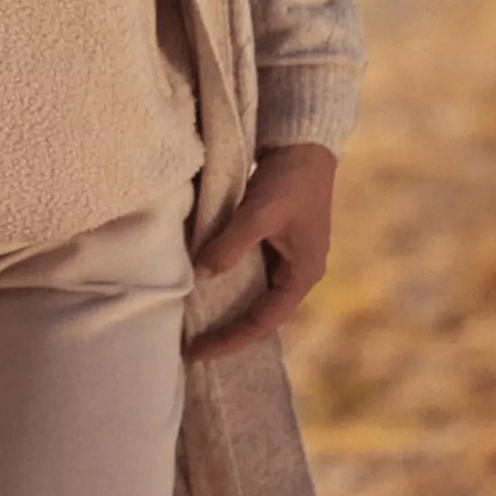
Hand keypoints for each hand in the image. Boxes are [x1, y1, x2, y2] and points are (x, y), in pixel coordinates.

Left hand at [182, 143, 337, 364]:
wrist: (304, 143)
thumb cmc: (288, 180)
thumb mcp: (258, 213)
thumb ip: (230, 245)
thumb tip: (202, 275)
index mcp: (303, 275)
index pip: (263, 322)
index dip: (230, 339)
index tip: (198, 352)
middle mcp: (298, 273)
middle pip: (260, 314)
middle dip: (228, 330)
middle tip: (191, 346)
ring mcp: (287, 257)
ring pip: (254, 293)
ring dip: (227, 306)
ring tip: (194, 322)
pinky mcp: (275, 241)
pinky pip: (250, 271)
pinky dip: (228, 280)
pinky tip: (205, 284)